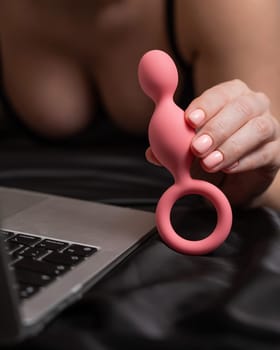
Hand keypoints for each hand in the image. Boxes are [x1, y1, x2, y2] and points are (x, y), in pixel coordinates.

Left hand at [146, 79, 279, 205]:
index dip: (206, 105)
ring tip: (209, 163)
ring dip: (230, 146)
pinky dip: (244, 161)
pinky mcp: (276, 152)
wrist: (234, 179)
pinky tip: (228, 169)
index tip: (189, 120)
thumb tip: (152, 153)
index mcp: (231, 96)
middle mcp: (254, 106)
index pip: (221, 93)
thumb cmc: (210, 154)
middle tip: (197, 148)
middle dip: (217, 127)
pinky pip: (265, 153)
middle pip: (242, 107)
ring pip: (258, 128)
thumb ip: (171, 146)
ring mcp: (270, 128)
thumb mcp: (187, 147)